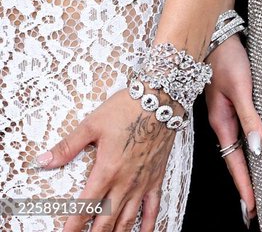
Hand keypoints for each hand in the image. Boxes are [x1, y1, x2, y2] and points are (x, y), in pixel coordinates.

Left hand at [36, 87, 177, 231]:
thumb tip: (44, 160)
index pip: (85, 207)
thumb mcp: (93, 123)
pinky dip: (149, 225)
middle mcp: (124, 182)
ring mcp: (142, 183)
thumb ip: (68, 146)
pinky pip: (153, 208)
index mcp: (106, 170)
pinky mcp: (156, 178)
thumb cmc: (127, 108)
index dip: (73, 226)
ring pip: (127, 220)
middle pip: (105, 221)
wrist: (160, 98)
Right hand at [204, 35, 261, 227]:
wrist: (216, 35)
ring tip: (255, 188)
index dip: (244, 185)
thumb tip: (258, 147)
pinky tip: (252, 151)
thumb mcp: (241, 88)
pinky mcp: (229, 103)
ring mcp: (224, 113)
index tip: (252, 207)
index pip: (235, 162)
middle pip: (233, 160)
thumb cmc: (227, 58)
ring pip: (235, 148)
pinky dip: (244, 148)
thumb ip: (250, 117)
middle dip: (243, 184)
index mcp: (221, 122)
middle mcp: (221, 121)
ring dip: (244, 168)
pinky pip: (237, 132)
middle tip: (253, 208)